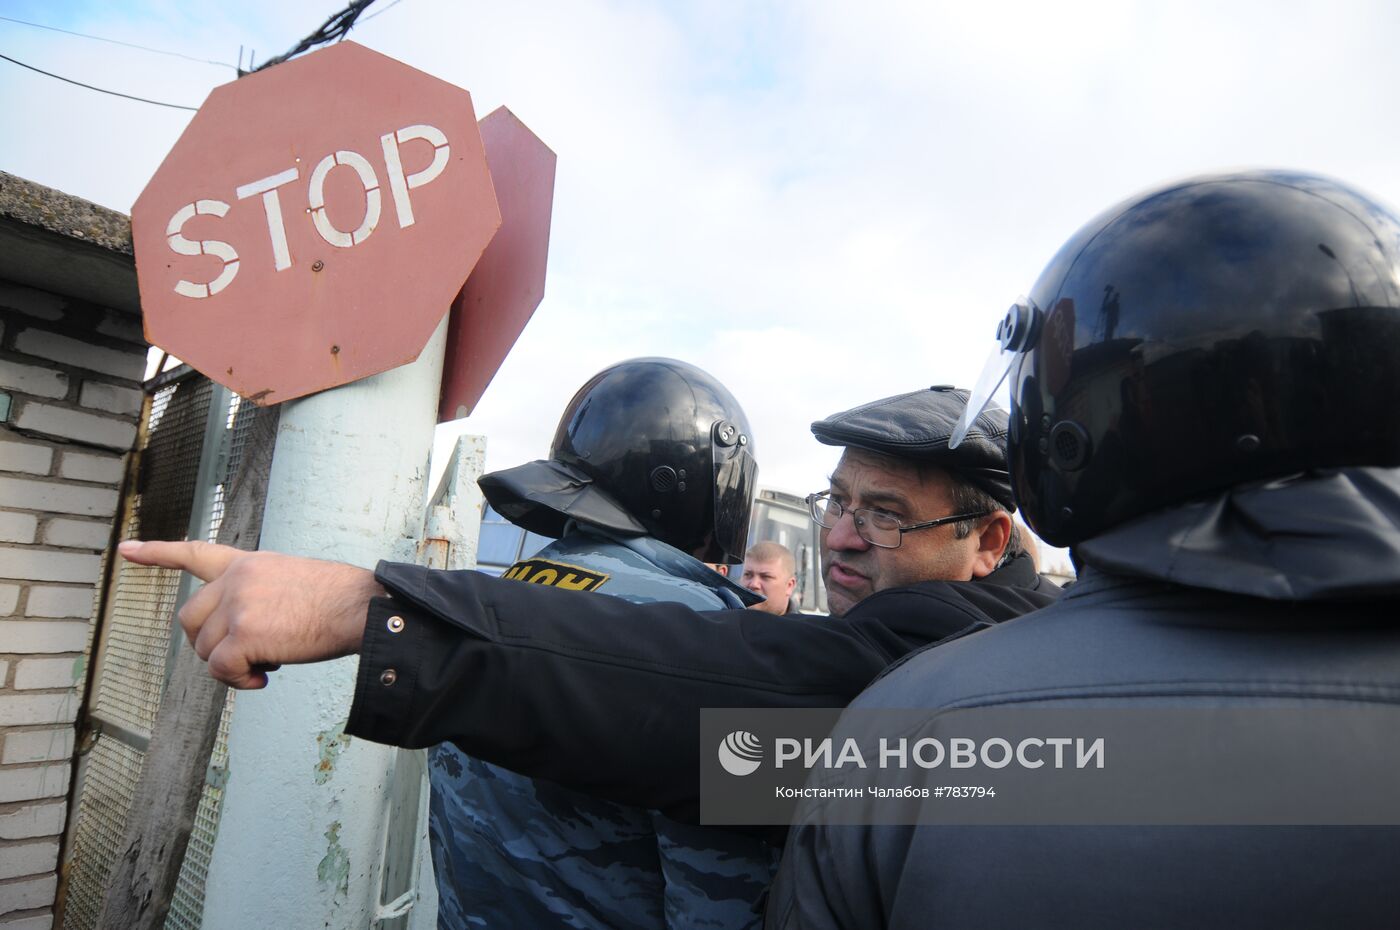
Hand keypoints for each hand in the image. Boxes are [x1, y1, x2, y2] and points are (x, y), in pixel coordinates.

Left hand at [118, 540, 385, 688]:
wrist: (362, 607)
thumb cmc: (343, 601)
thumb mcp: (293, 580)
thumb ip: (259, 595)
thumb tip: (242, 637)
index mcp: (250, 564)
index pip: (195, 553)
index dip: (157, 553)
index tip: (125, 550)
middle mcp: (237, 580)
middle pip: (191, 621)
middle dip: (210, 645)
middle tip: (248, 657)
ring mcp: (238, 606)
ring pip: (205, 651)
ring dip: (231, 667)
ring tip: (267, 666)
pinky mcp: (244, 635)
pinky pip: (221, 670)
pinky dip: (239, 682)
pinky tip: (264, 679)